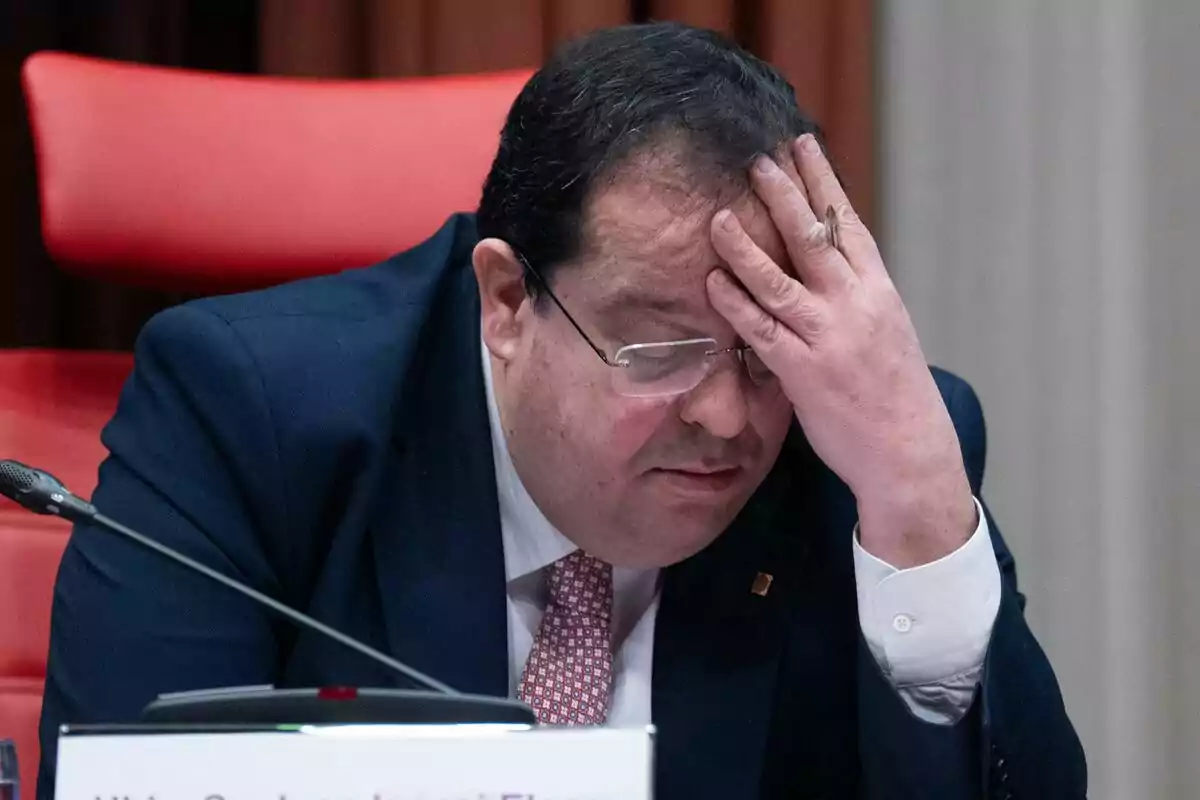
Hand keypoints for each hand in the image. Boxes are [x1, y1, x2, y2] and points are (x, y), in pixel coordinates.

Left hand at [706, 134, 975, 567]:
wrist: (908, 451)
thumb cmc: (894, 391)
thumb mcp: (885, 328)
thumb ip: (854, 293)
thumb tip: (823, 261)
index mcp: (877, 290)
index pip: (846, 222)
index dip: (822, 180)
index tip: (802, 144)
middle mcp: (854, 305)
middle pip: (813, 238)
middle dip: (784, 194)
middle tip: (756, 158)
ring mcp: (827, 337)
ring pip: (779, 280)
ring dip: (746, 246)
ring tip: (718, 215)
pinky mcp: (802, 372)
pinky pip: (761, 331)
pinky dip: (736, 304)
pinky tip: (714, 281)